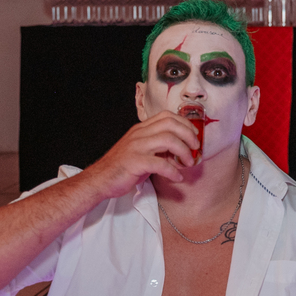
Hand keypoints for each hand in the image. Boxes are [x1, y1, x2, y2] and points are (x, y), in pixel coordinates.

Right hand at [83, 111, 198, 199]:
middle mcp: (139, 134)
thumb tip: (182, 153)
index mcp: (141, 129)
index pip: (167, 116)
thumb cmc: (123, 167)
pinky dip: (173, 171)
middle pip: (170, 124)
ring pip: (168, 140)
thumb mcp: (142, 151)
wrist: (99, 179)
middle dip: (188, 135)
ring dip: (183, 152)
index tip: (194, 135)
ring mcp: (136, 147)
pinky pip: (160, 164)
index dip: (185, 124)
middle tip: (195, 148)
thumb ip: (160, 148)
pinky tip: (177, 177)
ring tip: (188, 163)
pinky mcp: (134, 162)